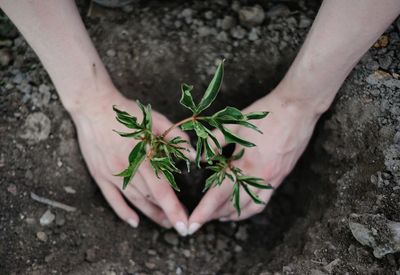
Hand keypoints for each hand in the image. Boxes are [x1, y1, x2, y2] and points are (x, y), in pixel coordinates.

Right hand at [70, 89, 191, 235]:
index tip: (184, 225)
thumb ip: (175, 138)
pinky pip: (112, 199)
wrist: (94, 107)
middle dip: (167, 214)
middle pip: (150, 199)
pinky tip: (134, 222)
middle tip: (181, 224)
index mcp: (143, 156)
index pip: (162, 190)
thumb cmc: (128, 114)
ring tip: (165, 223)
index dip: (174, 210)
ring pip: (134, 201)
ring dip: (150, 215)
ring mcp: (112, 174)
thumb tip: (193, 154)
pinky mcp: (100, 175)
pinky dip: (123, 212)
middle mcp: (127, 169)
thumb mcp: (155, 120)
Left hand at [188, 89, 319, 233]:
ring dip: (233, 215)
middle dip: (215, 215)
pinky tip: (241, 206)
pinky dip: (250, 208)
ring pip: (251, 208)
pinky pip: (264, 200)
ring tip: (218, 216)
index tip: (193, 224)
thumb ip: (214, 142)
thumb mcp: (234, 124)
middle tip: (201, 218)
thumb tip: (201, 159)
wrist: (297, 108)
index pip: (220, 194)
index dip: (204, 211)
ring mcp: (274, 178)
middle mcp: (261, 176)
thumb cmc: (265, 114)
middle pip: (234, 205)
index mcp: (247, 163)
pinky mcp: (281, 176)